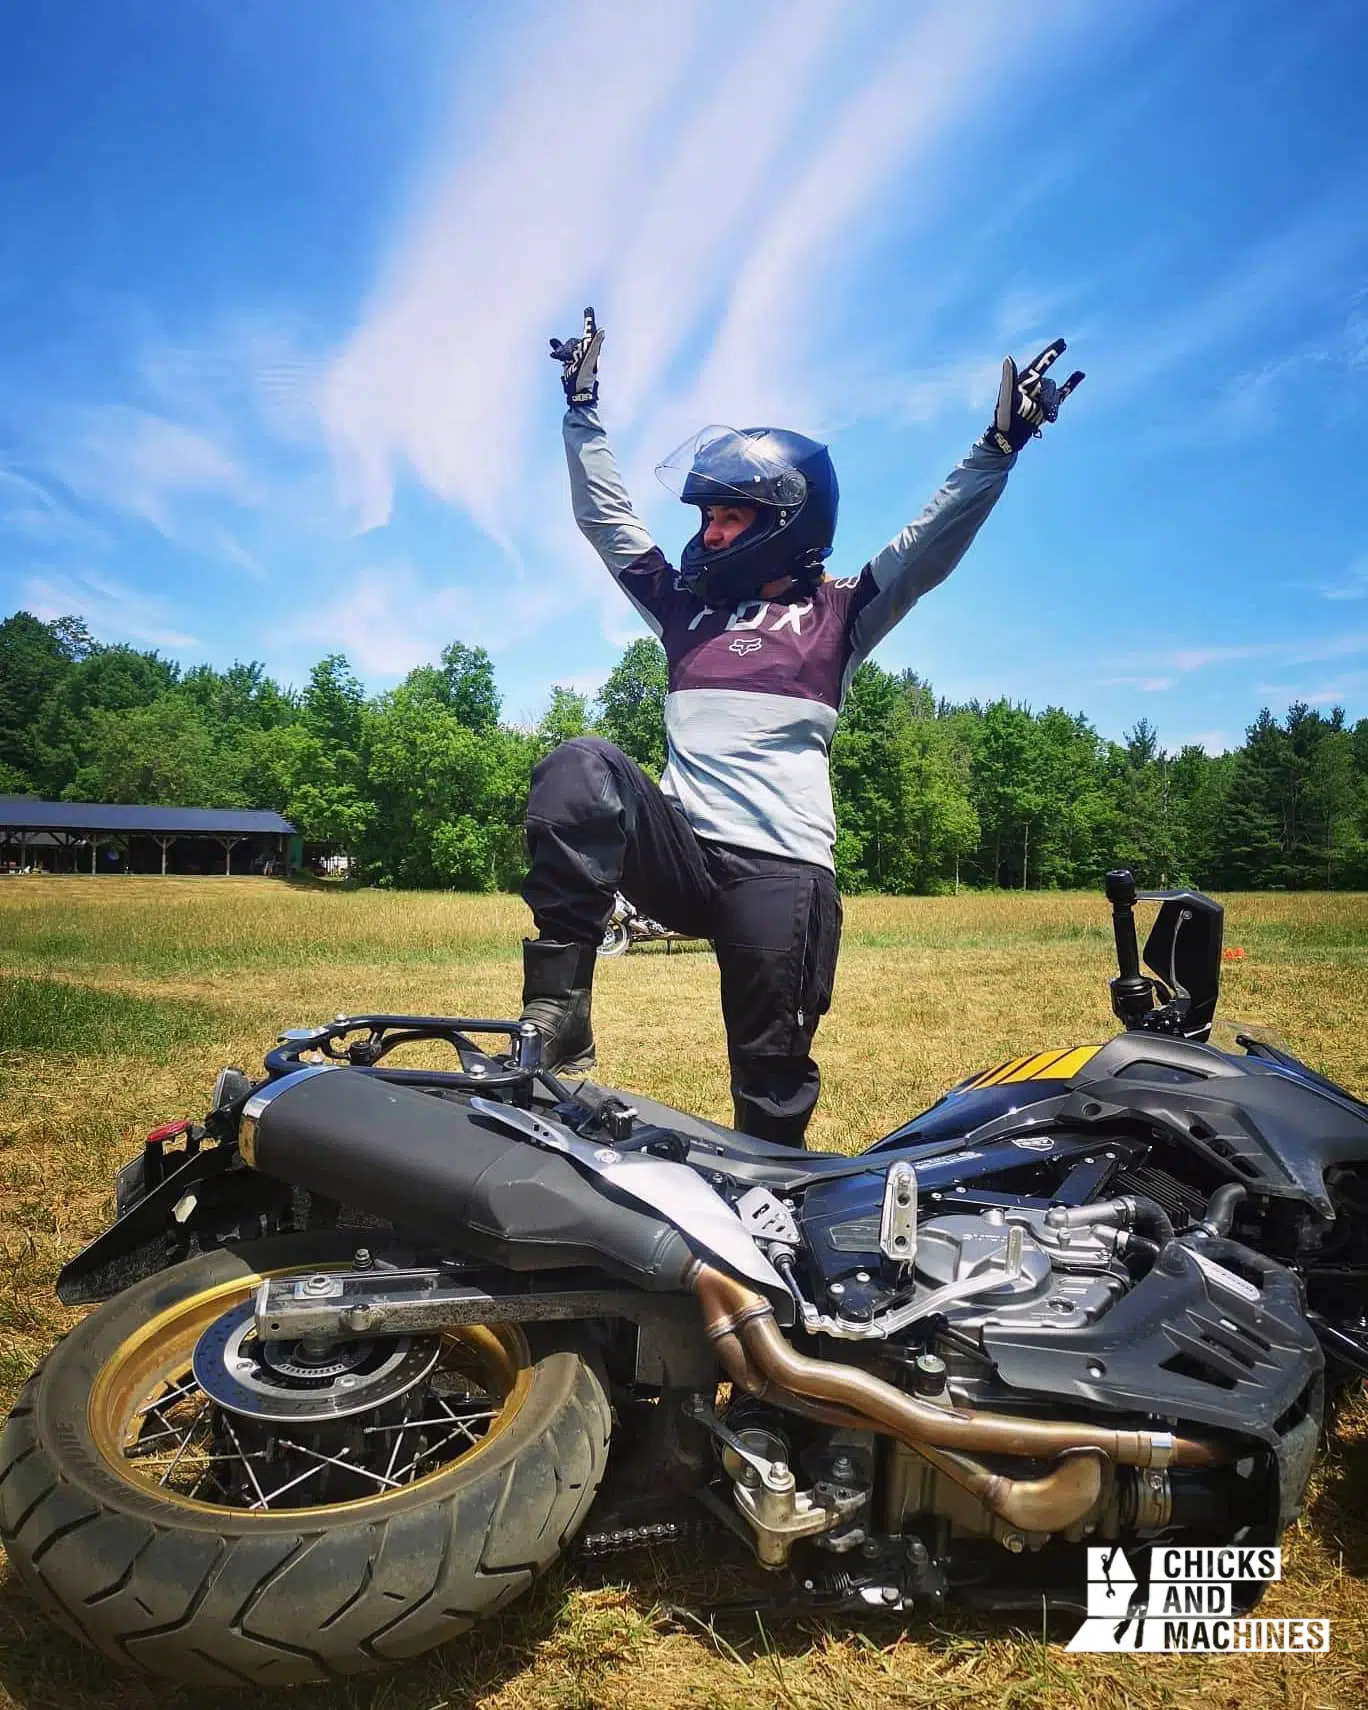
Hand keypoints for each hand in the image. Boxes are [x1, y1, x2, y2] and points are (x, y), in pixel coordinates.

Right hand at [549, 307, 604, 407]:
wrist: (578, 391)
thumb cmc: (586, 377)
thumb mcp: (590, 359)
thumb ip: (595, 344)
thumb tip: (602, 330)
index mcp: (591, 349)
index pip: (589, 331)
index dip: (588, 320)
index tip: (588, 309)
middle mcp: (584, 351)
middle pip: (573, 342)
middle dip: (569, 348)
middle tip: (571, 358)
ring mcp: (575, 356)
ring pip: (566, 347)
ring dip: (561, 351)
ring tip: (562, 358)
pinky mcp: (568, 361)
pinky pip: (561, 352)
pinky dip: (556, 348)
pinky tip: (552, 342)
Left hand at [984, 338, 1083, 454]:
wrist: (1009, 437)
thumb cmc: (1004, 417)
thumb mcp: (1006, 397)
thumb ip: (1008, 378)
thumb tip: (1008, 358)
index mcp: (1023, 382)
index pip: (1040, 364)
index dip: (1051, 353)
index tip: (1062, 342)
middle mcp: (1033, 387)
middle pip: (1049, 384)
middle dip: (1048, 392)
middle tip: (1053, 373)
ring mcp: (1041, 396)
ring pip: (1055, 394)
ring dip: (1052, 405)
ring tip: (1047, 417)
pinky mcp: (1048, 407)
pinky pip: (1063, 393)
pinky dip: (1072, 384)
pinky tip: (1081, 373)